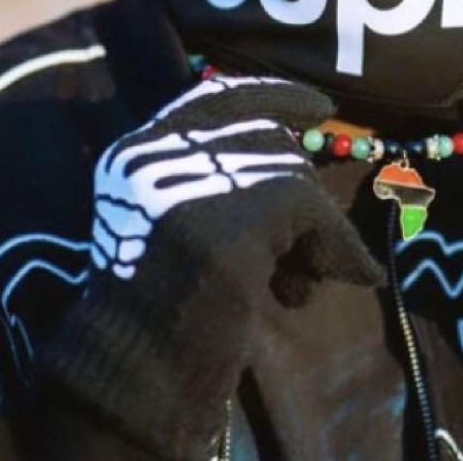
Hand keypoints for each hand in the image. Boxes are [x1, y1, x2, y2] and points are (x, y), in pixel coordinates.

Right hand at [42, 73, 381, 457]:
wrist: (126, 365)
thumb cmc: (140, 311)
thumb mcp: (162, 229)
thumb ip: (206, 188)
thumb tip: (287, 158)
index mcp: (138, 152)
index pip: (217, 97)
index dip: (272, 96)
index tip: (317, 106)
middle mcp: (166, 150)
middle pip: (263, 139)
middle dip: (293, 191)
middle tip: (300, 252)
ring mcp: (201, 178)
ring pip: (290, 173)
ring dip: (308, 229)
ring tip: (291, 281)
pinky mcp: (239, 213)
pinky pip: (313, 211)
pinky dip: (335, 247)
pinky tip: (332, 284)